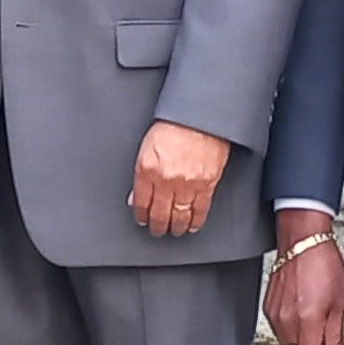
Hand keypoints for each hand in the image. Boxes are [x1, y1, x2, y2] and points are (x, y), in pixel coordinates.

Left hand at [129, 119, 231, 236]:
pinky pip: (200, 210)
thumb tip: (136, 195)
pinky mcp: (207, 184)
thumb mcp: (147, 147)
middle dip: (157, 226)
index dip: (141, 215)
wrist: (199, 115)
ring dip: (176, 227)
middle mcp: (166, 180)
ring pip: (180, 216)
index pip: (141, 203)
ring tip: (174, 230)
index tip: (142, 219)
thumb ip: (141, 174)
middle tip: (157, 230)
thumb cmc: (174, 124)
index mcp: (147, 170)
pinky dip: (196, 220)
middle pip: (160, 214)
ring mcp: (188, 184)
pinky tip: (192, 225)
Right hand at [262, 203, 343, 344]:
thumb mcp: (339, 302)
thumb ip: (336, 336)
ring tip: (321, 337)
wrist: (302, 238)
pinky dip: (295, 335)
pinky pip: (282, 331)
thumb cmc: (323, 262)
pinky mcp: (269, 307)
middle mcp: (287, 320)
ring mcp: (275, 314)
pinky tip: (307, 325)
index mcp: (307, 320)